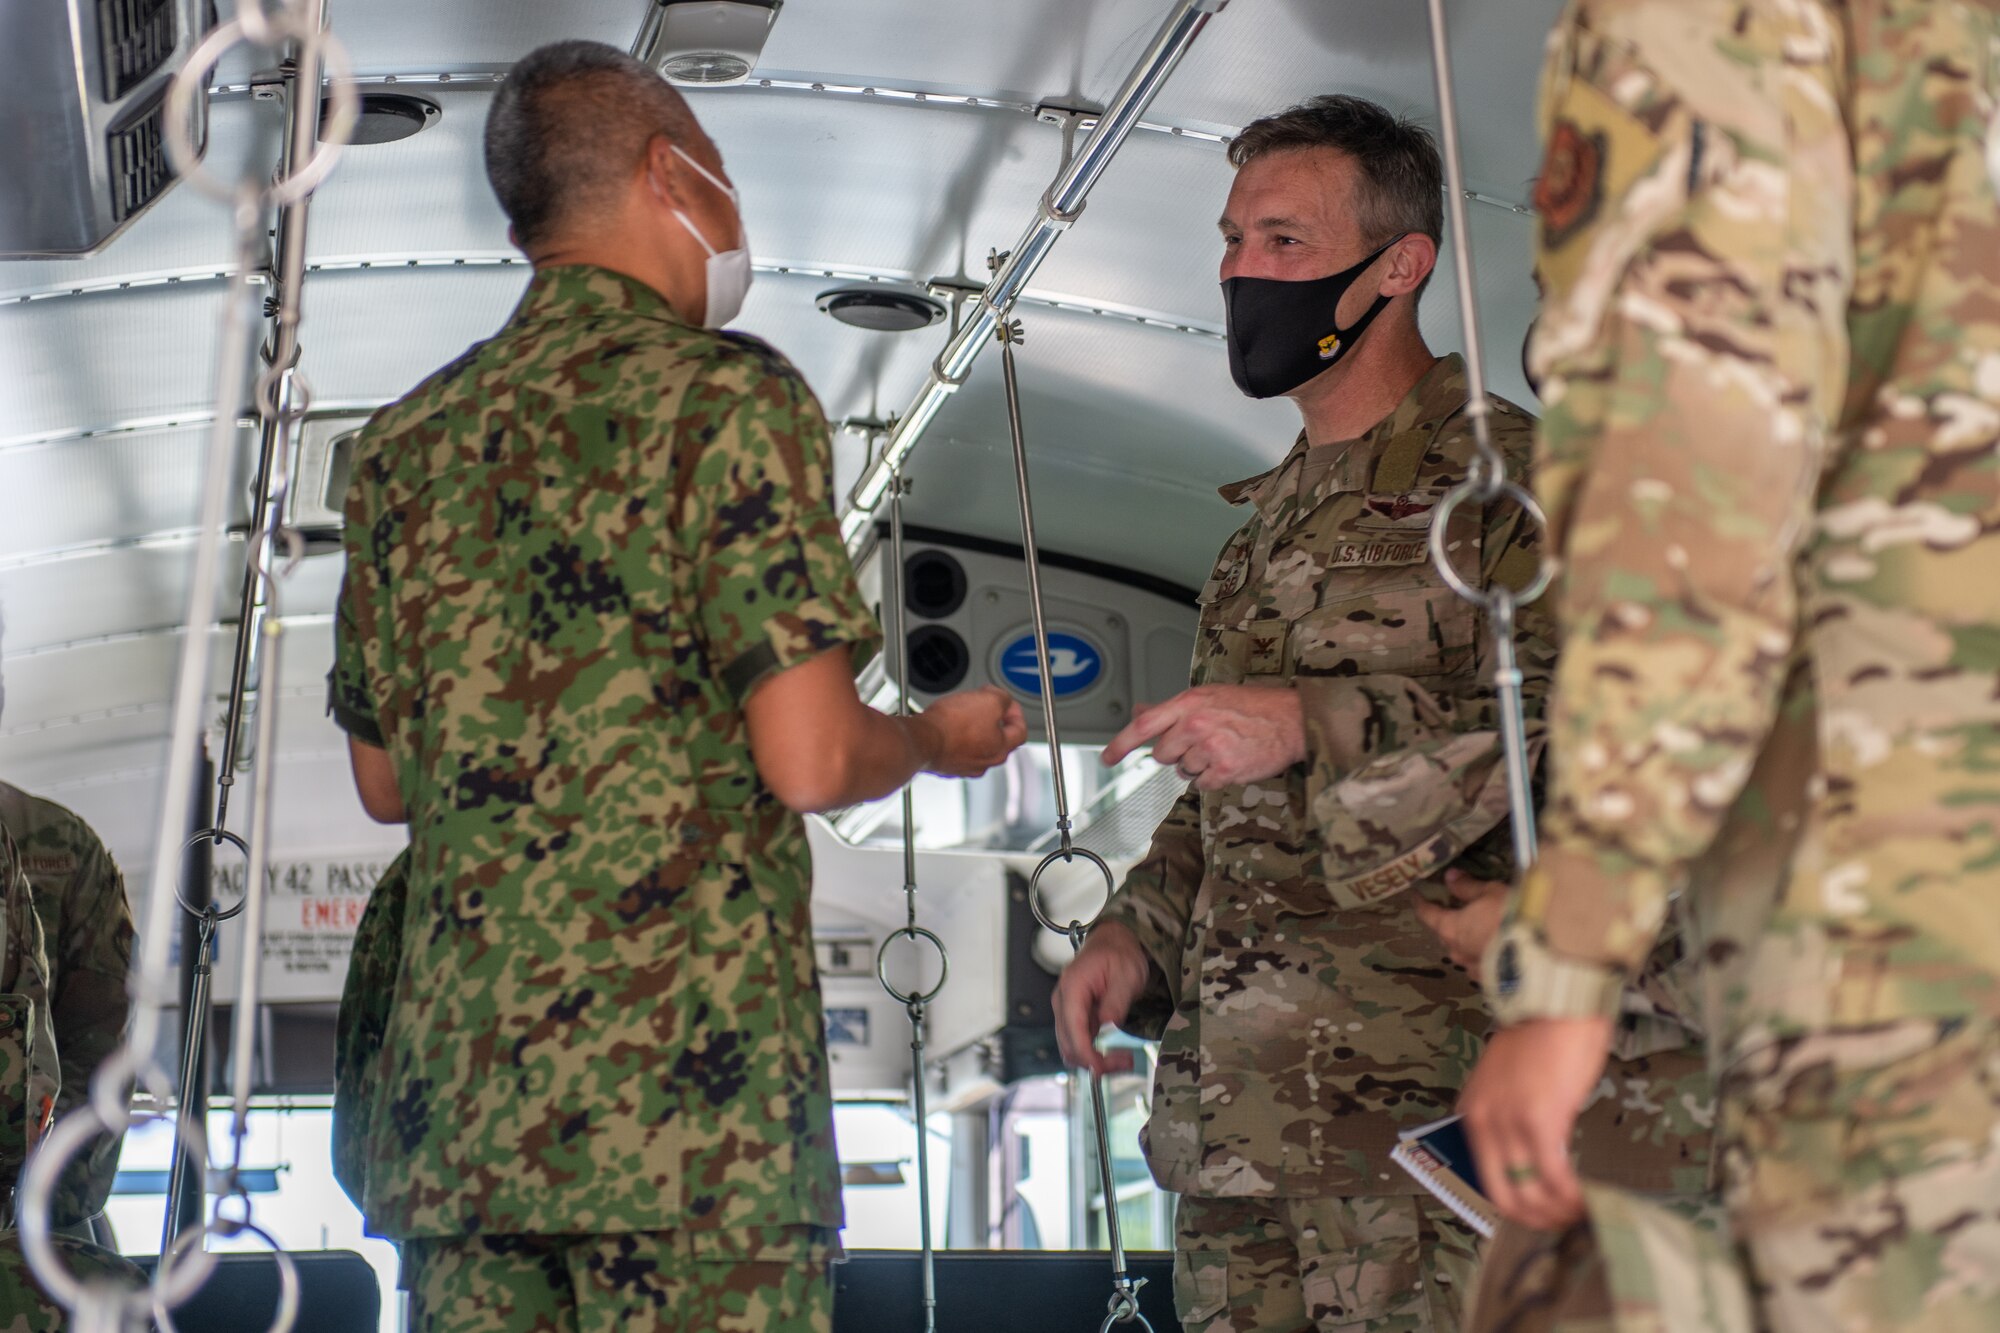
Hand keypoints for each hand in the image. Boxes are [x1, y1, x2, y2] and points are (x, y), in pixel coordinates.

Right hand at [920, 686, 1027, 776]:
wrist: (921, 740)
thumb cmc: (951, 725)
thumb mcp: (990, 700)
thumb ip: (1003, 699)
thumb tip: (1003, 700)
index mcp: (1001, 749)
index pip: (1019, 731)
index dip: (1015, 712)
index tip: (1007, 703)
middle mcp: (984, 762)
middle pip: (997, 739)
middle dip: (992, 718)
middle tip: (983, 704)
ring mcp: (964, 766)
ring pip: (976, 744)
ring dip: (973, 728)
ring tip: (963, 713)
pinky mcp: (945, 765)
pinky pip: (956, 749)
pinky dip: (955, 737)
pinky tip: (947, 725)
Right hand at [1051, 921, 1151, 1075]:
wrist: (1114, 942)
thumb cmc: (1119, 954)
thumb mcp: (1126, 975)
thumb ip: (1116, 1002)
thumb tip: (1107, 1028)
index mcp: (1073, 987)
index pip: (1072, 1028)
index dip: (1085, 1053)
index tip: (1102, 1068)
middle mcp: (1063, 1000)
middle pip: (1068, 1043)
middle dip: (1093, 1061)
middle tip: (1124, 1063)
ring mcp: (1066, 1010)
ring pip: (1072, 1047)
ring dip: (1094, 1059)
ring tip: (1123, 1059)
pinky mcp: (1074, 1016)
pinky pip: (1079, 1041)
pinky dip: (1094, 1052)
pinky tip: (1114, 1052)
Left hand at [1101, 685, 1305, 789]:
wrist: (1291, 720)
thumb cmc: (1252, 707)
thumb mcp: (1208, 697)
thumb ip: (1171, 709)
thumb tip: (1139, 712)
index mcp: (1189, 703)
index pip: (1144, 725)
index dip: (1121, 744)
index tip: (1107, 758)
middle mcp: (1195, 724)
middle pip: (1162, 754)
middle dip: (1176, 753)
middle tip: (1202, 741)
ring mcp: (1210, 748)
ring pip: (1183, 771)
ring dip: (1198, 765)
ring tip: (1222, 748)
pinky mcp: (1225, 770)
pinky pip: (1202, 784)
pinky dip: (1213, 778)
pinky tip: (1231, 761)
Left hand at [1413, 869, 1509, 978]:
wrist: (1540, 953)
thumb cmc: (1510, 916)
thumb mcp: (1490, 893)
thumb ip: (1467, 886)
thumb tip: (1449, 877)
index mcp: (1451, 929)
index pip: (1428, 915)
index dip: (1421, 904)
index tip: (1416, 895)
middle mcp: (1457, 952)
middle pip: (1444, 935)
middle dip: (1446, 923)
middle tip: (1454, 911)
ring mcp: (1472, 969)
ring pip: (1462, 952)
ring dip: (1466, 941)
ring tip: (1477, 932)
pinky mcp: (1490, 981)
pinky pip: (1479, 965)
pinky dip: (1482, 955)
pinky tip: (1492, 951)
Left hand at [1459, 1017, 1613, 1230]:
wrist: (1556, 1004)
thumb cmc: (1540, 1036)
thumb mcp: (1509, 1082)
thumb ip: (1511, 1117)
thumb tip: (1533, 1154)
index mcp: (1471, 1112)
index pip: (1485, 1178)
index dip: (1516, 1205)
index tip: (1541, 1212)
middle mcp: (1482, 1122)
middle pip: (1502, 1196)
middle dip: (1535, 1219)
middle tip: (1562, 1223)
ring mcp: (1508, 1124)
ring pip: (1529, 1193)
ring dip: (1556, 1212)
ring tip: (1578, 1213)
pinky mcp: (1540, 1121)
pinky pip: (1553, 1176)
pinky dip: (1570, 1196)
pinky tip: (1585, 1200)